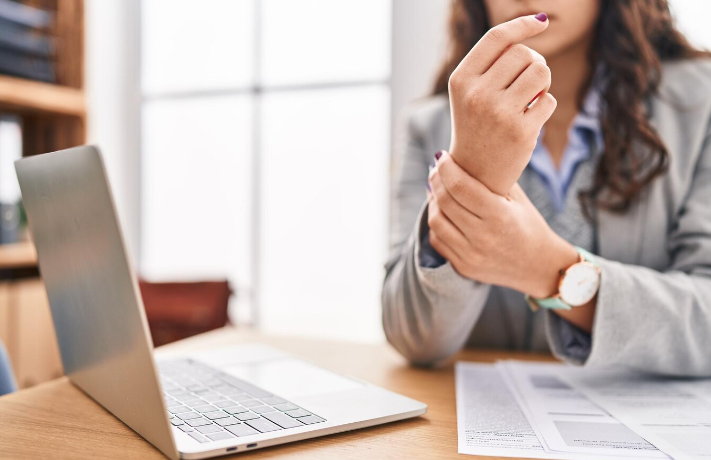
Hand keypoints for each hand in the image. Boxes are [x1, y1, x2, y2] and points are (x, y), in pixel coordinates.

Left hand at [427, 151, 577, 297]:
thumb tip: (467, 156)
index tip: (442, 156)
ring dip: (433, 201)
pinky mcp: (463, 267)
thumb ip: (495, 179)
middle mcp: (483, 237)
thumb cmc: (529, 225)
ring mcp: (471, 255)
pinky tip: (441, 211)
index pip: (461, 187)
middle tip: (436, 169)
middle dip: (436, 180)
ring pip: (436, 221)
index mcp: (500, 216)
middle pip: (445, 201)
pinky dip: (436, 222)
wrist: (538, 267)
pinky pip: (437, 240)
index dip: (446, 168)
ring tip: (436, 189)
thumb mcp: (519, 200)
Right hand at [448, 14, 556, 195]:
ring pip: (541, 72)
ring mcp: (499, 113)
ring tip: (531, 97)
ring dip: (543, 82)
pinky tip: (530, 120)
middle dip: (533, 63)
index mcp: (461, 80)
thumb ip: (494, 60)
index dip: (522, 24)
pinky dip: (545, 107)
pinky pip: (549, 100)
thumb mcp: (471, 91)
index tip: (540, 21)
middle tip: (527, 82)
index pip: (497, 38)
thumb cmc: (477, 125)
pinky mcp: (521, 131)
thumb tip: (535, 23)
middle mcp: (477, 94)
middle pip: (523, 53)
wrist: (474, 174)